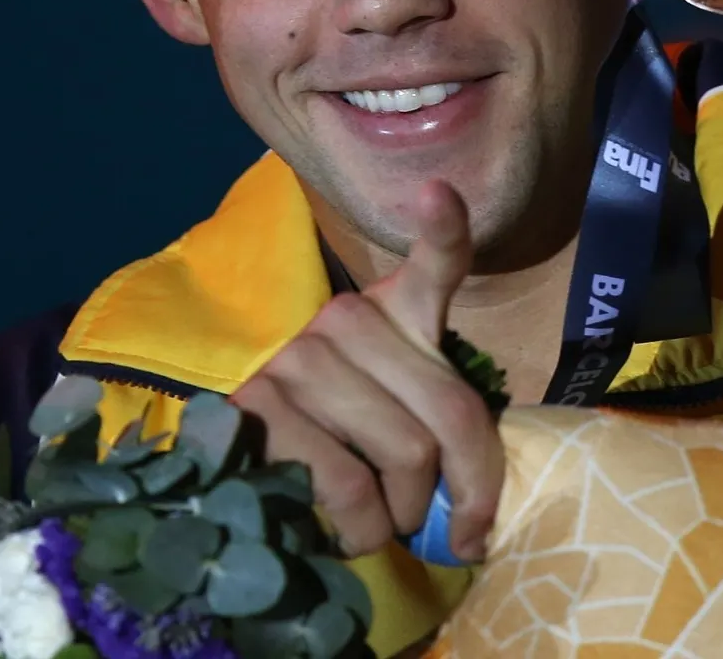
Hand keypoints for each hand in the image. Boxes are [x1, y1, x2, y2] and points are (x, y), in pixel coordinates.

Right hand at [231, 182, 502, 559]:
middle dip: (462, 487)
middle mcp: (347, 320)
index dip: (442, 229)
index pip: (433, 263)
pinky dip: (363, 528)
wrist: (248, 467)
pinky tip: (348, 530)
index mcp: (394, 311)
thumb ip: (440, 427)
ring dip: (405, 515)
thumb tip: (474, 521)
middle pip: (448, 409)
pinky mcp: (261, 407)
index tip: (437, 193)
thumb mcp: (400, 412)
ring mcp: (300, 359)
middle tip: (448, 523)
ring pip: (406, 453)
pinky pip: (349, 485)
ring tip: (385, 522)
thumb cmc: (346, 443)